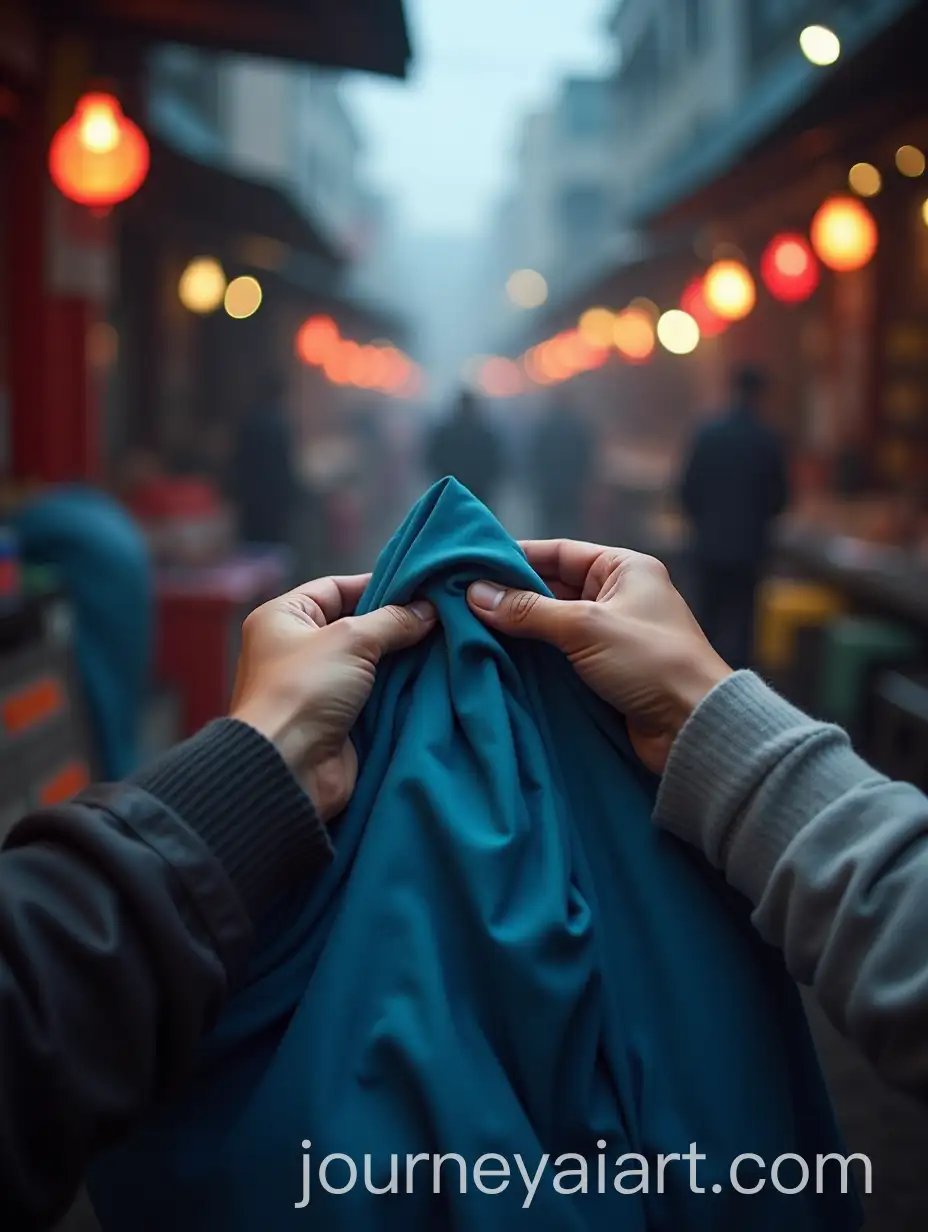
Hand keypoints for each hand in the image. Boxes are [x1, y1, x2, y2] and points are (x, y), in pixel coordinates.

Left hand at [230, 576, 435, 820]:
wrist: (289, 768)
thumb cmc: (303, 690)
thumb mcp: (350, 640)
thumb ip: (392, 621)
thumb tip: (428, 610)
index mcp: (283, 618)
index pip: (335, 587)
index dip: (378, 583)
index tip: (420, 586)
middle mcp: (299, 649)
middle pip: (358, 625)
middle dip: (397, 623)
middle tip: (442, 614)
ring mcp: (321, 686)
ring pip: (372, 662)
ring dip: (404, 658)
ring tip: (448, 642)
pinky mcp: (341, 719)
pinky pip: (377, 694)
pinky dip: (402, 689)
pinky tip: (436, 677)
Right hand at [467, 540, 729, 773]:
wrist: (694, 728)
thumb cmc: (651, 663)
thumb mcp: (585, 627)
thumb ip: (529, 610)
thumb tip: (476, 594)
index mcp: (624, 569)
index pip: (559, 553)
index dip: (516, 558)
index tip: (471, 565)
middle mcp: (617, 597)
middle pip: (551, 589)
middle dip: (510, 597)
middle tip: (460, 602)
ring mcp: (610, 636)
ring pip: (551, 626)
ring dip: (517, 631)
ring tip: (468, 631)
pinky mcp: (604, 673)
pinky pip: (559, 657)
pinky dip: (532, 659)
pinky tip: (497, 661)